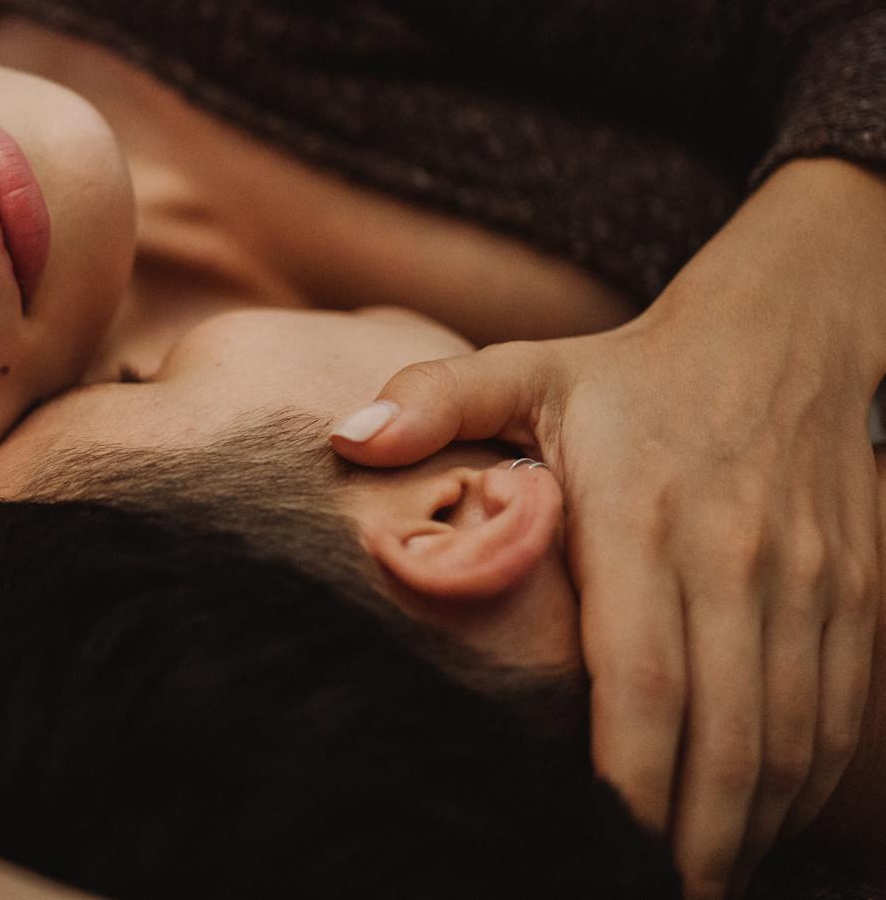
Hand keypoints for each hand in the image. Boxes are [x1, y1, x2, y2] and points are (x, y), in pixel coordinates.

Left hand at [330, 159, 885, 897]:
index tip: (599, 839)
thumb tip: (344, 440)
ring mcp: (803, 575)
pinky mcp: (853, 586)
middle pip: (725, 729)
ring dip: (753, 821)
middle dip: (695, 833)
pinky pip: (842, 704)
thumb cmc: (626, 371)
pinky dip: (807, 777)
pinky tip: (763, 821)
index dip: (628, 774)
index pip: (641, 674)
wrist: (783, 334)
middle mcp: (731, 554)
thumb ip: (433, 401)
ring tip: (699, 880)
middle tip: (652, 892)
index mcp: (639, 514)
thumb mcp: (523, 369)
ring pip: (791, 730)